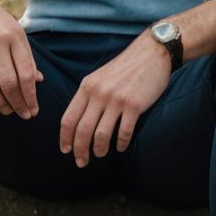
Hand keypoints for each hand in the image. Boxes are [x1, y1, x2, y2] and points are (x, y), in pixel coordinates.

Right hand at [0, 0, 42, 118]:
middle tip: (23, 114)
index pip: (25, 73)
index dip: (30, 96)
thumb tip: (37, 83)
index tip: (34, 110)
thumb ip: (26, 57)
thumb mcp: (17, 33)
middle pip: (8, 83)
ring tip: (7, 110)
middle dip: (18, 104)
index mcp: (15, 36)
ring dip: (0, 104)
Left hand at [59, 32, 170, 166]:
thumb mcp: (99, 77)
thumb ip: (89, 95)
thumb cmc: (125, 68)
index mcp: (87, 86)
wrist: (151, 53)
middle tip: (81, 162)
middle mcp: (99, 93)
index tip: (65, 150)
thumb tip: (78, 121)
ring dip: (99, 150)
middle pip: (82, 130)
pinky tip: (121, 148)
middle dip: (79, 150)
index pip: (69, 118)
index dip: (65, 138)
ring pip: (101, 134)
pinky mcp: (134, 105)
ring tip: (100, 155)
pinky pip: (124, 132)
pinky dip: (121, 144)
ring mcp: (116, 99)